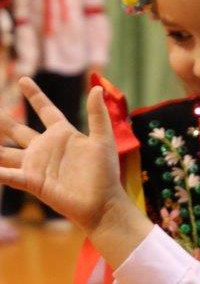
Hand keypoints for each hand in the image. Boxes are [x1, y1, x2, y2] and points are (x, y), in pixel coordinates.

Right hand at [0, 76, 122, 234]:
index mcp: (62, 134)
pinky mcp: (33, 182)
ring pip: (6, 152)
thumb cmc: (106, 174)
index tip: (23, 79)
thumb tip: (96, 88)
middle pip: (18, 129)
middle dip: (3, 120)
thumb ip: (97, 115)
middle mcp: (46, 148)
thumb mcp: (103, 141)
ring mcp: (37, 165)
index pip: (46, 110)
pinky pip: (9, 175)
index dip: (35, 95)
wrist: (103, 204)